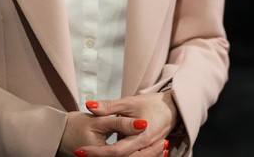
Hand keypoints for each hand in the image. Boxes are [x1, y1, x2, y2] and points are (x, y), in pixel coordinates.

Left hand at [63, 92, 177, 156]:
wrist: (173, 107)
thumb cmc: (152, 103)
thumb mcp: (129, 102)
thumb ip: (110, 106)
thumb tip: (89, 105)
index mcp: (141, 137)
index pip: (115, 151)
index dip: (97, 152)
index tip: (80, 150)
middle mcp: (144, 148)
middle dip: (100, 156)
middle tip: (80, 153)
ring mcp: (147, 150)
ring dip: (108, 156)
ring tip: (90, 152)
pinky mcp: (146, 150)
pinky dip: (120, 155)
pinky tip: (106, 151)